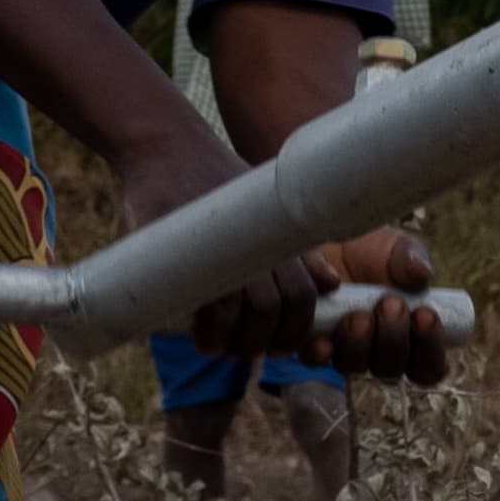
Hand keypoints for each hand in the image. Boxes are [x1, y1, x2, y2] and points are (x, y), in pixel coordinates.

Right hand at [113, 111, 334, 364]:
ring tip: (215, 347)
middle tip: (239, 351)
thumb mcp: (264, 212)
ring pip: (251, 307)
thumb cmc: (217, 187)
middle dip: (262, 340)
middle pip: (278, 306)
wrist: (168, 149)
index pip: (304, 295)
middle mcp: (261, 242)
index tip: (277, 347)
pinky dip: (210, 327)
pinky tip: (201, 337)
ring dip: (235, 339)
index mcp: (281, 238)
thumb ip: (298, 251)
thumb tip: (331, 285)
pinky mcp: (192, 246)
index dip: (295, 329)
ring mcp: (230, 245)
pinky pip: (211, 298)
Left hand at [305, 229, 449, 384]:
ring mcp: (345, 349)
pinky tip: (325, 339)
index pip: (430, 366)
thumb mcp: (398, 248)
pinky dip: (321, 352)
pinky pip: (317, 360)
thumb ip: (413, 259)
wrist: (329, 241)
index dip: (430, 350)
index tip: (425, 315)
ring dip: (360, 343)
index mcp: (411, 335)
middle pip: (391, 369)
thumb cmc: (372, 250)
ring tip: (359, 315)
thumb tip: (422, 274)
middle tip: (390, 303)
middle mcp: (379, 350)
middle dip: (393, 338)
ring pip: (355, 366)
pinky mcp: (312, 342)